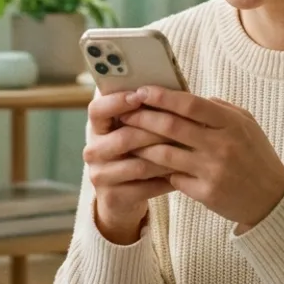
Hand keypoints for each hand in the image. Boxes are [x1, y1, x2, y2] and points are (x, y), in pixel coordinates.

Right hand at [83, 90, 176, 244]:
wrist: (122, 196)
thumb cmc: (135, 152)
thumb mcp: (133, 130)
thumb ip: (144, 110)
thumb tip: (170, 87)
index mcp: (97, 128)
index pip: (97, 110)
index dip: (116, 102)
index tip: (139, 95)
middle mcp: (93, 151)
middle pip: (124, 138)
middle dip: (155, 131)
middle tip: (182, 126)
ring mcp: (100, 175)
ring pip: (138, 164)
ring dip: (166, 157)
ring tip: (189, 151)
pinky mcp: (113, 197)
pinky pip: (145, 187)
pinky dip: (167, 179)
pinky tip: (183, 174)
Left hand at [120, 87, 283, 232]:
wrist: (272, 199)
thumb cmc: (257, 156)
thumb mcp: (246, 124)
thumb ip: (219, 108)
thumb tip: (187, 97)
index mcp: (231, 124)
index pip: (190, 104)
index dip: (162, 96)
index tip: (141, 91)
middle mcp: (221, 146)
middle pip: (172, 127)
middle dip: (143, 117)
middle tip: (125, 112)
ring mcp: (213, 171)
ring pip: (164, 154)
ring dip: (141, 144)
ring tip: (126, 137)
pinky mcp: (206, 193)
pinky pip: (172, 177)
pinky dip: (156, 169)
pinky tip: (142, 163)